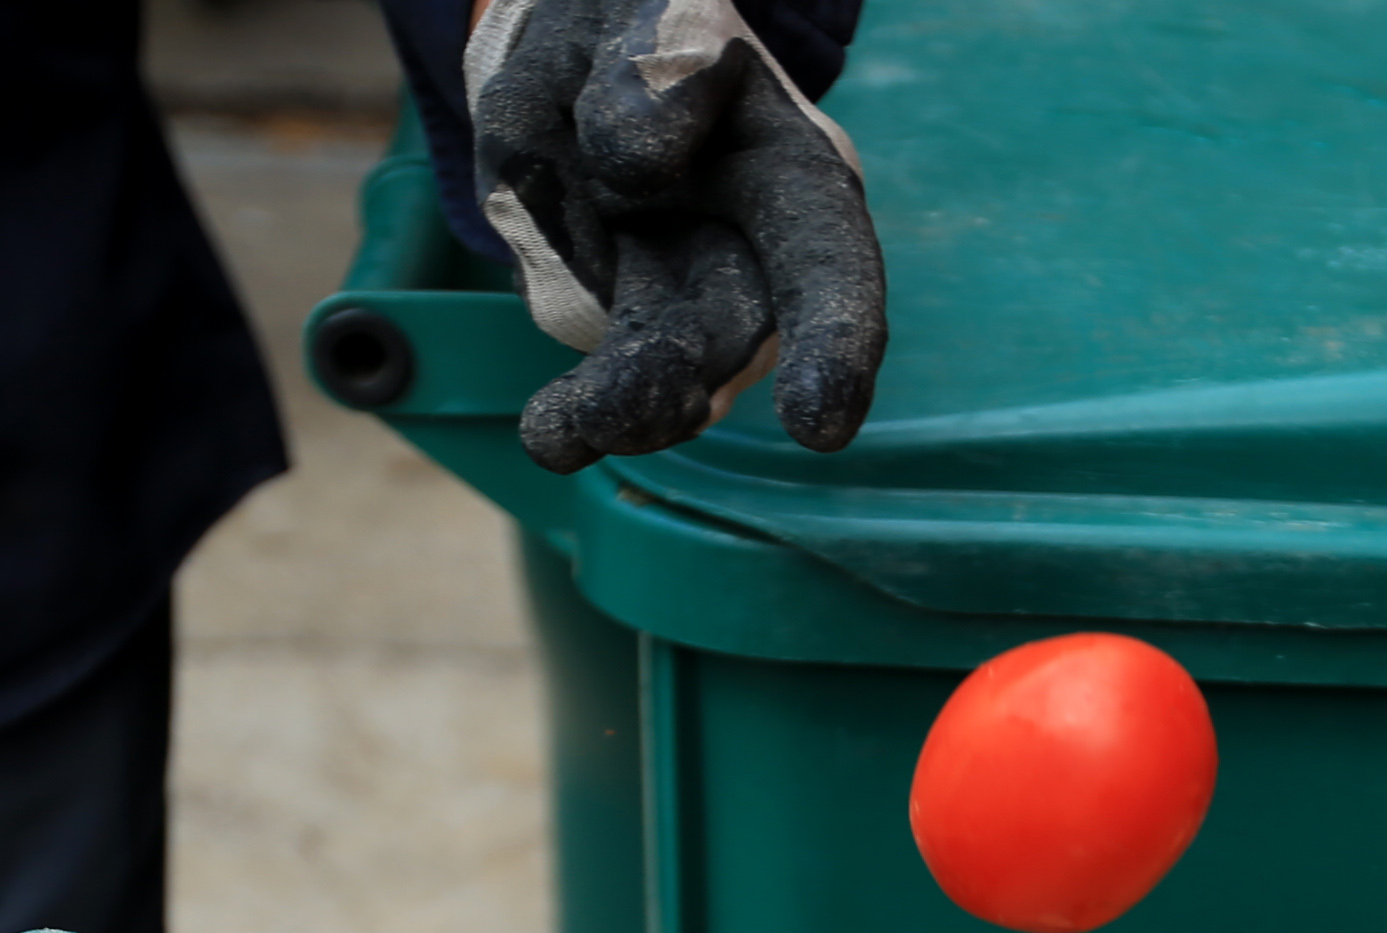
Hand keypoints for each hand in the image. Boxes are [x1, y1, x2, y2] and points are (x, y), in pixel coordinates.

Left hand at [466, 0, 886, 474]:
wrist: (577, 59)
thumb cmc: (635, 32)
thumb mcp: (650, 15)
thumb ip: (652, 71)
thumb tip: (637, 163)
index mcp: (796, 175)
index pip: (829, 263)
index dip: (835, 342)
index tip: (817, 425)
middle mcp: (758, 262)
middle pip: (732, 343)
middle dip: (667, 388)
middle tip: (601, 421)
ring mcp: (691, 307)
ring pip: (666, 377)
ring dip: (614, 410)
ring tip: (554, 436)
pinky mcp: (626, 332)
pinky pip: (594, 357)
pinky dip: (566, 375)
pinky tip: (551, 412)